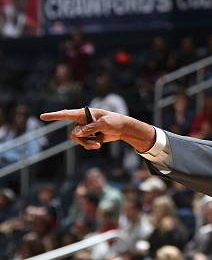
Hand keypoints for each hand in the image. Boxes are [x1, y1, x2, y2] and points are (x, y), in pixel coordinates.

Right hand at [40, 108, 154, 151]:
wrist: (122, 129)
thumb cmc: (114, 121)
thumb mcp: (104, 123)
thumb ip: (91, 127)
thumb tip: (77, 133)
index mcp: (83, 114)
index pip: (66, 114)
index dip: (54, 116)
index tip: (42, 117)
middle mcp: (81, 121)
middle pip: (73, 134)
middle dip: (83, 140)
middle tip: (96, 141)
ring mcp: (84, 129)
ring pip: (77, 140)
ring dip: (88, 144)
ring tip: (99, 144)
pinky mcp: (88, 136)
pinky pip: (84, 144)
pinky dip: (91, 145)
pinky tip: (99, 143)